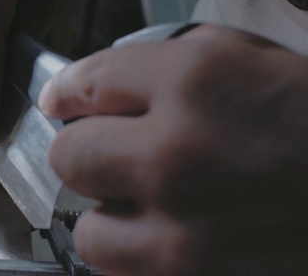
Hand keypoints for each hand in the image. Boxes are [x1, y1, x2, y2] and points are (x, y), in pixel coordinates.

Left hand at [39, 25, 307, 274]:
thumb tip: (101, 89)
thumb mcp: (257, 62)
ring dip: (109, 220)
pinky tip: (175, 242)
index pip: (84, 83)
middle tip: (110, 156)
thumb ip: (173, 68)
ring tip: (144, 211)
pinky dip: (143, 261)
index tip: (62, 102)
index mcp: (195, 82)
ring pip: (89, 235)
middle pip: (68, 159)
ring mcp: (186, 237)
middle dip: (85, 155)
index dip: (66, 93)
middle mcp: (178, 156)